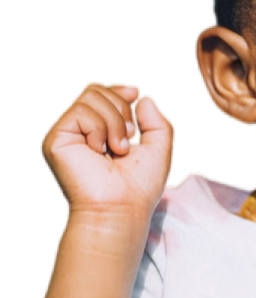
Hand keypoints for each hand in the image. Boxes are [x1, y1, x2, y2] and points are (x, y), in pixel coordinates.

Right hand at [41, 82, 173, 216]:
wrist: (123, 208)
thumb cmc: (140, 185)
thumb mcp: (159, 144)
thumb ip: (154, 116)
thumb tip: (136, 91)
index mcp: (99, 130)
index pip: (103, 92)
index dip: (120, 92)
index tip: (135, 97)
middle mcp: (80, 130)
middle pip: (96, 89)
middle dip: (122, 109)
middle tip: (129, 139)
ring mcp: (66, 133)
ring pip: (90, 96)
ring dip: (114, 121)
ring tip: (119, 148)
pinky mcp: (56, 139)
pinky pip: (80, 112)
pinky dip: (99, 128)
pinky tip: (101, 151)